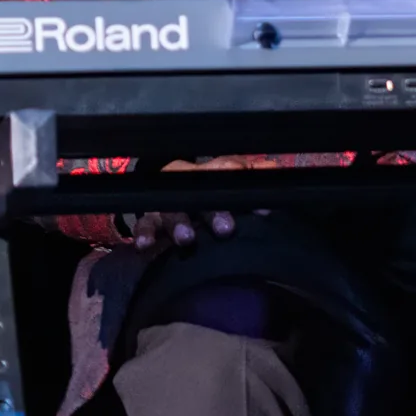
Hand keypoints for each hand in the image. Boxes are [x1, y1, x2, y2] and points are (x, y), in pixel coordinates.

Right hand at [129, 157, 282, 247]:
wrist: (169, 192)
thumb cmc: (210, 191)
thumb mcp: (230, 181)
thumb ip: (252, 174)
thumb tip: (272, 170)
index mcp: (211, 172)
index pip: (228, 173)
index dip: (244, 190)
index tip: (262, 210)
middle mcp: (188, 184)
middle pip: (199, 193)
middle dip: (213, 211)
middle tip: (226, 229)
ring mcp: (167, 203)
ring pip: (171, 209)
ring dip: (178, 223)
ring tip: (186, 238)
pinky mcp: (149, 219)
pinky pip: (144, 224)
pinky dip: (144, 233)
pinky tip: (146, 244)